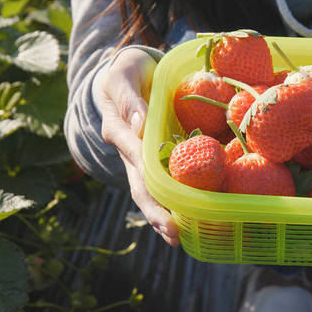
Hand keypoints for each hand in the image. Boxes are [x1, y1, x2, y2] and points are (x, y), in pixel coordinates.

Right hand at [96, 48, 179, 245]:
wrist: (129, 73)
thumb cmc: (125, 72)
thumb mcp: (121, 74)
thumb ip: (127, 97)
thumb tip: (140, 125)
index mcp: (118, 130)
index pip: (133, 155)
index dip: (147, 176)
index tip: (159, 193)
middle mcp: (130, 151)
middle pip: (141, 186)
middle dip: (155, 211)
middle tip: (172, 234)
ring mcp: (143, 158)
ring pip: (151, 191)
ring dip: (164, 215)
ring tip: (178, 238)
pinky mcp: (158, 158)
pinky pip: (167, 181)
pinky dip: (177, 200)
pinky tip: (193, 218)